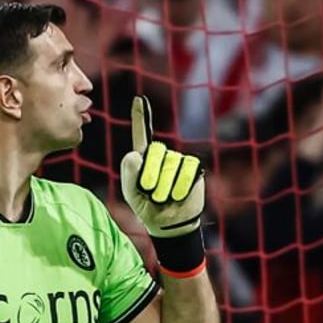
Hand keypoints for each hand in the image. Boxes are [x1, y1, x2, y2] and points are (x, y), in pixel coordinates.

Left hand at [120, 95, 204, 237]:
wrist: (168, 222)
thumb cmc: (146, 207)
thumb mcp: (131, 193)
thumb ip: (129, 173)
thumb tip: (136, 154)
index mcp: (143, 158)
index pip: (142, 134)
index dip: (140, 116)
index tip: (138, 99)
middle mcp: (162, 154)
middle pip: (155, 152)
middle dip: (149, 175)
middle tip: (149, 192)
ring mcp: (179, 160)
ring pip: (170, 165)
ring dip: (164, 187)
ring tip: (163, 197)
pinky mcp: (194, 168)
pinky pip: (186, 171)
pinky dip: (179, 187)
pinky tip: (177, 196)